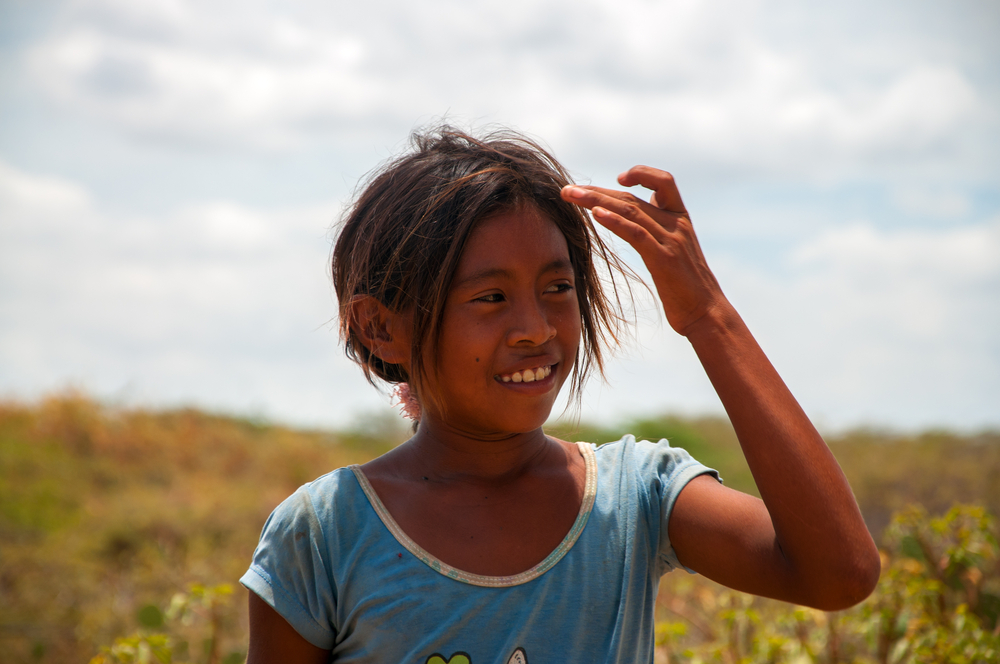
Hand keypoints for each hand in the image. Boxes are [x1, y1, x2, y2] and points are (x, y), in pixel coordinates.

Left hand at [561, 166, 725, 335]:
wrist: (707, 313)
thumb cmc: (687, 286)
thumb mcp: (676, 249)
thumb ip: (662, 227)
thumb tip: (646, 209)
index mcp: (681, 218)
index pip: (664, 181)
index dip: (641, 174)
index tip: (618, 179)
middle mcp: (677, 224)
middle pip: (633, 196)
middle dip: (597, 191)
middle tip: (568, 190)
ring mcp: (671, 239)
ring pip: (630, 209)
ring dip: (595, 200)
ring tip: (570, 196)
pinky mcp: (663, 259)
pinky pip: (636, 233)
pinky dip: (614, 221)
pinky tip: (594, 214)